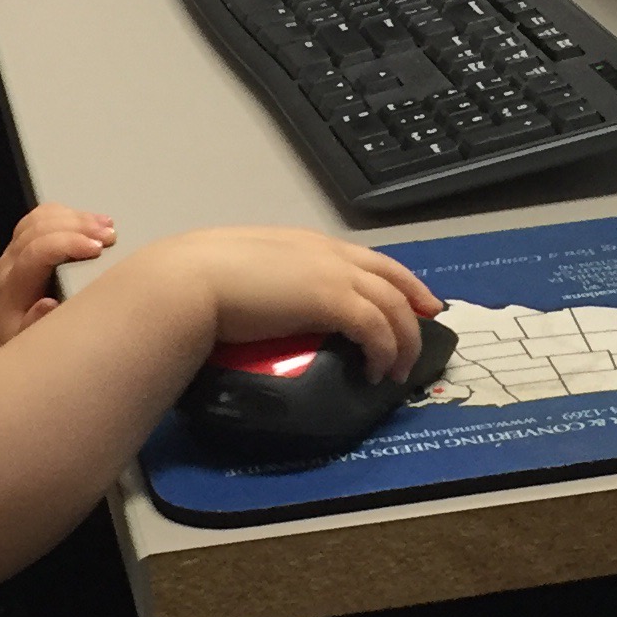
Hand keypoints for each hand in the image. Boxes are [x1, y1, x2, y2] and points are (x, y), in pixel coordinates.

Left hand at [0, 201, 116, 359]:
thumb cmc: (17, 348)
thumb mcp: (26, 346)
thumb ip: (35, 325)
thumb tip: (49, 302)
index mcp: (11, 287)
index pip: (37, 251)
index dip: (68, 243)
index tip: (99, 249)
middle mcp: (8, 264)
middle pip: (38, 228)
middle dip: (77, 225)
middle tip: (110, 235)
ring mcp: (12, 253)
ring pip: (38, 218)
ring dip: (74, 217)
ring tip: (106, 225)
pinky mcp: (20, 249)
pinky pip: (38, 219)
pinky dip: (66, 215)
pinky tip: (89, 221)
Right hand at [165, 226, 440, 381]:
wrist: (191, 281)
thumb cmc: (201, 279)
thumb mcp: (244, 273)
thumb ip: (267, 283)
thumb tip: (266, 308)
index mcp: (307, 244)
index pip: (365, 259)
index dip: (395, 278)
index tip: (411, 299)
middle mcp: (328, 253)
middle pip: (392, 276)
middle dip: (415, 302)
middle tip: (425, 330)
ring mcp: (332, 274)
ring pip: (393, 305)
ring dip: (403, 339)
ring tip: (398, 371)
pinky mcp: (332, 300)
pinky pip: (376, 327)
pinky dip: (384, 351)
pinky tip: (375, 371)